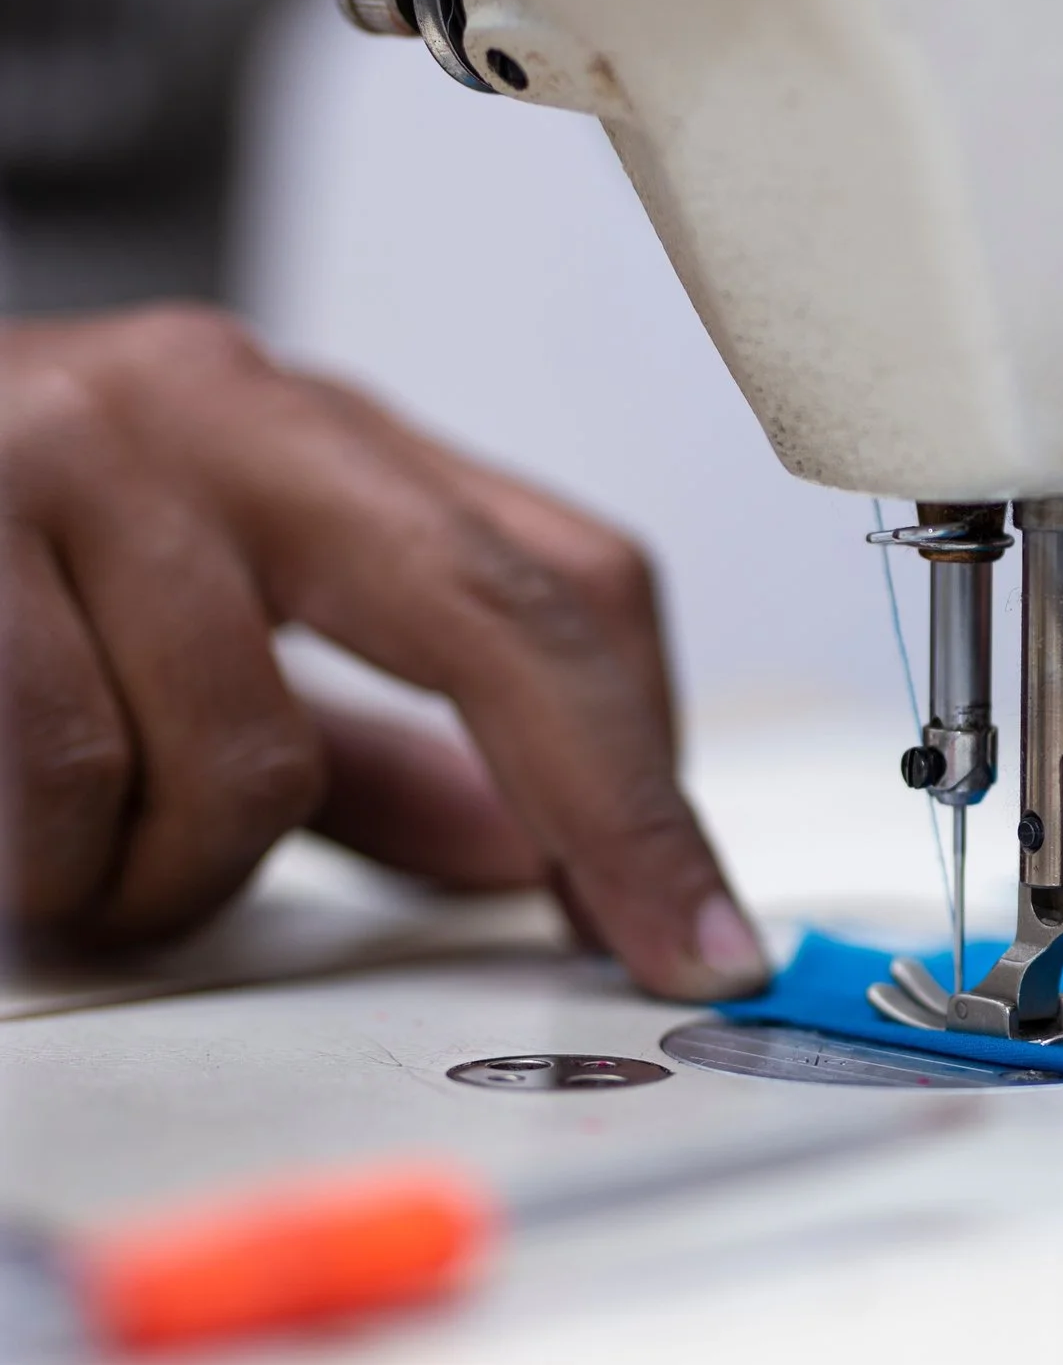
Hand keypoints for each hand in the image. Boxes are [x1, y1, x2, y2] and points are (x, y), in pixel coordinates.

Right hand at [1, 304, 767, 997]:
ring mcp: (68, 457)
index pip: (565, 583)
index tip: (694, 917)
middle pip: (496, 616)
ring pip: (241, 756)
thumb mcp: (206, 624)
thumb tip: (520, 852)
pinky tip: (17, 844)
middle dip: (595, 814)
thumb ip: (362, 741)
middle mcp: (220, 411)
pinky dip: (55, 864)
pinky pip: (64, 780)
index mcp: (314, 434)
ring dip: (183, 877)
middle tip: (650, 952)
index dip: (651, 766)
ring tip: (92, 862)